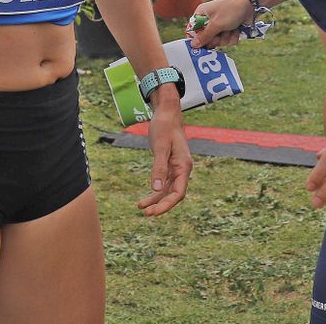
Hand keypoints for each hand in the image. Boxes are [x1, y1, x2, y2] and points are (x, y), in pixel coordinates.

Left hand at [137, 95, 190, 215]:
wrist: (166, 113)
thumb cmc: (164, 126)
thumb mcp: (159, 146)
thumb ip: (159, 168)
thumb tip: (156, 189)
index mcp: (184, 165)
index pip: (178, 192)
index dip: (167, 204)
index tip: (154, 212)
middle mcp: (182, 169)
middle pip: (174, 194)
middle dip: (161, 205)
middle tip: (146, 214)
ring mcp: (176, 168)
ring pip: (168, 190)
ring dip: (156, 200)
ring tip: (141, 208)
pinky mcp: (169, 165)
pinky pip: (163, 183)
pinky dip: (155, 191)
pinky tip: (144, 198)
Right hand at [187, 0, 253, 48]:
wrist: (251, 5)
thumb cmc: (231, 10)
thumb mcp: (216, 24)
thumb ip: (205, 36)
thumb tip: (192, 45)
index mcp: (201, 14)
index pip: (192, 30)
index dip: (196, 39)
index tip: (201, 47)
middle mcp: (209, 19)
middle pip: (206, 38)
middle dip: (215, 39)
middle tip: (220, 35)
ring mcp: (219, 25)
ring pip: (218, 41)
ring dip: (226, 38)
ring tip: (231, 29)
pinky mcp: (229, 29)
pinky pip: (227, 39)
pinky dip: (233, 37)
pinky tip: (237, 30)